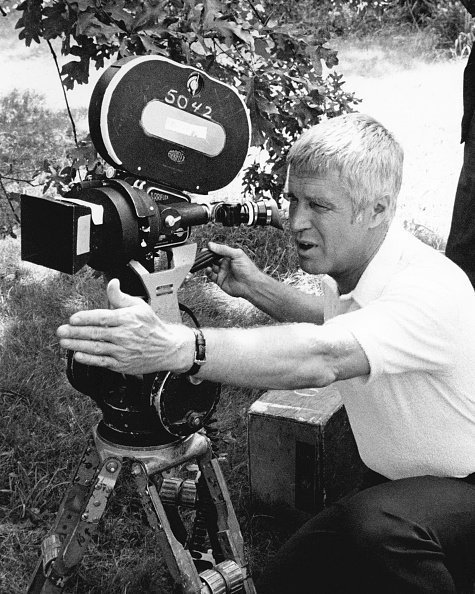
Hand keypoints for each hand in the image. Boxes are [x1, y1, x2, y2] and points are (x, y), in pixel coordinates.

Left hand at [57, 279, 193, 374]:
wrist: (168, 348)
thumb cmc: (152, 327)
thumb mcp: (139, 307)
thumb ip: (121, 296)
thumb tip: (112, 283)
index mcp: (127, 319)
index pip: (103, 317)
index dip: (86, 318)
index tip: (73, 318)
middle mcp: (124, 335)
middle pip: (96, 333)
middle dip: (76, 332)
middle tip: (61, 330)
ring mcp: (123, 351)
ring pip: (96, 347)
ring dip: (78, 345)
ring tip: (64, 342)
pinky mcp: (122, 364)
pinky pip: (102, 361)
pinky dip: (89, 359)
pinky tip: (78, 356)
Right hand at [206, 242, 262, 298]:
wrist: (250, 284)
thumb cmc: (248, 269)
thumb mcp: (236, 255)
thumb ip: (223, 249)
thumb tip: (212, 245)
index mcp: (230, 257)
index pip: (218, 252)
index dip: (212, 250)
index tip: (206, 248)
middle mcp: (226, 265)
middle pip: (213, 260)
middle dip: (207, 257)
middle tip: (203, 255)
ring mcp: (223, 273)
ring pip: (211, 267)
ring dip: (207, 265)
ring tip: (206, 263)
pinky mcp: (220, 281)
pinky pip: (211, 276)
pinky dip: (208, 272)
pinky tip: (208, 269)